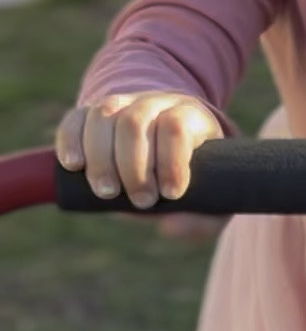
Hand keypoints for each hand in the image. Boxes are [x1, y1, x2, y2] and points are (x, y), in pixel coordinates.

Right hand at [56, 93, 223, 208]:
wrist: (167, 151)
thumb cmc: (193, 178)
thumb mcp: (211, 199)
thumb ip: (202, 220)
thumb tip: (170, 227)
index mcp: (189, 117)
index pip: (176, 126)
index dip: (171, 161)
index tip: (171, 194)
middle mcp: (154, 104)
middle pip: (135, 122)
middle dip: (134, 168)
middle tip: (142, 202)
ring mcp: (121, 105)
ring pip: (103, 116)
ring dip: (101, 159)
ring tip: (107, 192)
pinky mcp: (91, 115)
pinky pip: (75, 119)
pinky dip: (70, 141)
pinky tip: (74, 166)